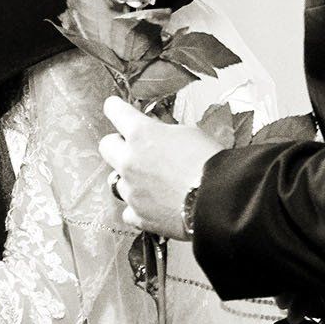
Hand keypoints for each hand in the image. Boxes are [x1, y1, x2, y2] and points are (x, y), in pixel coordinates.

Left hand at [99, 96, 218, 239]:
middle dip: (117, 145)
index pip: (114, 111)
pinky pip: (128, 209)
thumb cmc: (210, 164)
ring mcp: (131, 190)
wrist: (218, 200)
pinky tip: (153, 204)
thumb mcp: (188, 133)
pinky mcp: (138, 215)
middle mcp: (129, 161)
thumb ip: (163, 132)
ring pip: (117, 180)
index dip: (116, 108)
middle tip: (133, 149)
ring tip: (152, 181)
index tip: (116, 109)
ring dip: (130, 178)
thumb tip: (157, 134)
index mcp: (141, 134)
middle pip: (106, 146)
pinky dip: (138, 207)